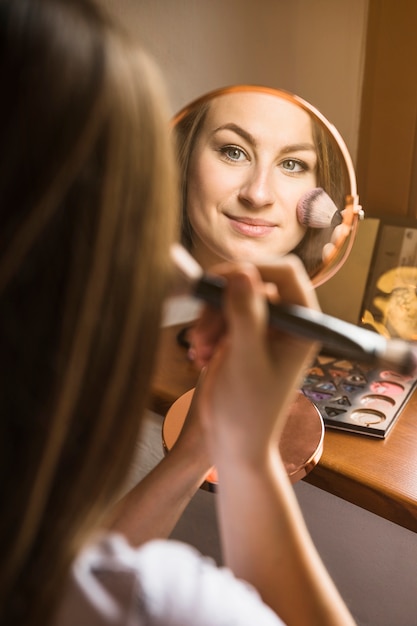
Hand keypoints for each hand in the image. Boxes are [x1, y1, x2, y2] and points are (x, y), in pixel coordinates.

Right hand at [189, 255, 319, 464]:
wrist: (234, 443)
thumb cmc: (249, 410)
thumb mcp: (246, 360)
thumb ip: (246, 315)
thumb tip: (242, 272)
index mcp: (303, 325)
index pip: (285, 273)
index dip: (252, 269)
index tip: (219, 282)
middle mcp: (286, 322)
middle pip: (253, 283)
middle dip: (222, 302)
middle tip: (201, 329)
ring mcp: (263, 329)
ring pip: (231, 298)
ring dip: (209, 319)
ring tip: (199, 350)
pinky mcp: (242, 338)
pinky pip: (220, 316)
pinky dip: (206, 330)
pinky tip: (199, 356)